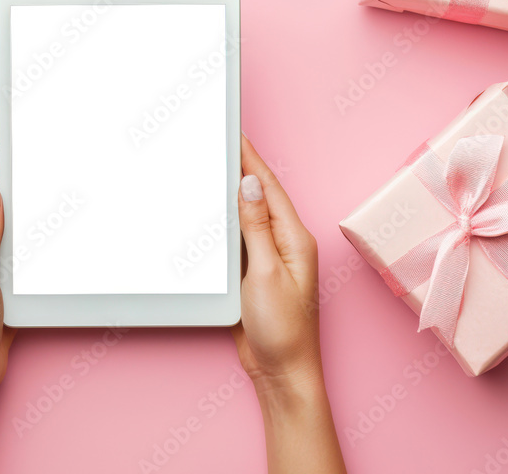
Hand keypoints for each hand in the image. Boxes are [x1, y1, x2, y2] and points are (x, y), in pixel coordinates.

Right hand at [232, 136, 345, 473]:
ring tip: (214, 167)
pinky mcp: (255, 274)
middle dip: (241, 168)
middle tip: (220, 142)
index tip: (235, 134)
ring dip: (232, 193)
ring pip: (248, 216)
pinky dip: (226, 221)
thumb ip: (255, 228)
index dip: (251, 159)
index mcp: (293, 238)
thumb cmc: (283, 331)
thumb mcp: (265, 274)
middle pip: (259, 197)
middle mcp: (284, 244)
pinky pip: (240, 238)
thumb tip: (248, 186)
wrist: (281, 372)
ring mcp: (270, 258)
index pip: (268, 188)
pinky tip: (214, 213)